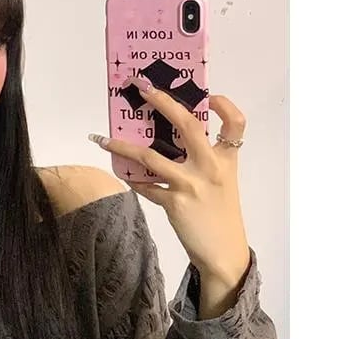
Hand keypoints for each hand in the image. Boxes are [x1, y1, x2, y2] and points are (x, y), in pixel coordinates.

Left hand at [90, 83, 250, 286]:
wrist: (223, 251)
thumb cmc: (220, 214)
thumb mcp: (223, 181)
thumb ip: (205, 159)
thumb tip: (172, 141)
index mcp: (226, 159)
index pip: (236, 123)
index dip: (224, 105)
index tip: (209, 95)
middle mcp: (210, 168)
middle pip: (186, 125)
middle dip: (162, 101)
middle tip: (142, 87)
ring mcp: (191, 185)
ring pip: (151, 157)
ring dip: (123, 147)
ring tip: (102, 140)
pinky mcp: (175, 204)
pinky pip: (146, 187)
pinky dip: (133, 180)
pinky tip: (121, 173)